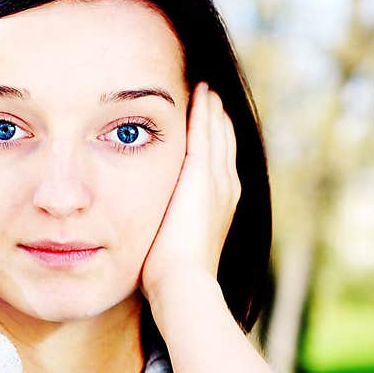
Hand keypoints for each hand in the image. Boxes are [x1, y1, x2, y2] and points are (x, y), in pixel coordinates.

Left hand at [140, 81, 240, 309]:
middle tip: (209, 94)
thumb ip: (163, 229)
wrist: (182, 284)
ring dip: (211, 109)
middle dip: (215, 119)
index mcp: (220, 205)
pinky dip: (204, 110)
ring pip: (218, 132)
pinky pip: (206, 131)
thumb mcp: (169, 245)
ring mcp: (218, 180)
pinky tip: (198, 90)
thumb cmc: (168, 276)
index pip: (218, 163)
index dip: (213, 141)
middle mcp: (227, 189)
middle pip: (224, 142)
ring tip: (205, 88)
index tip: (206, 122)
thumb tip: (146, 232)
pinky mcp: (203, 174)